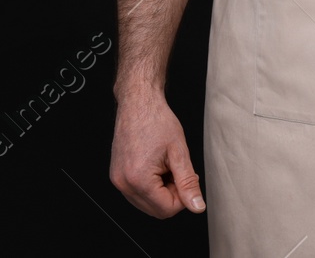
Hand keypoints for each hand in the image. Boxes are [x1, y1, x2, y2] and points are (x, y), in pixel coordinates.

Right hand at [109, 91, 205, 217]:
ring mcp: (118, 180)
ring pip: (147, 204)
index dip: (183, 197)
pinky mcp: (117, 176)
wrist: (139, 103)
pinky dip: (151, 186)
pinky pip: (137, 194)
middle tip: (177, 170)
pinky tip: (156, 167)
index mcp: (139, 179)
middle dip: (172, 195)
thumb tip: (197, 206)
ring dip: (161, 191)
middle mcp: (124, 183)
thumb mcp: (179, 152)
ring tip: (165, 166)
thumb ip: (188, 183)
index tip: (186, 178)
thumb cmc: (156, 120)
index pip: (167, 209)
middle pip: (156, 210)